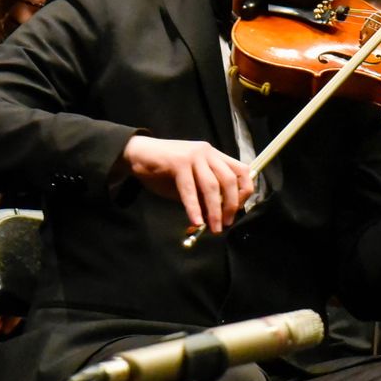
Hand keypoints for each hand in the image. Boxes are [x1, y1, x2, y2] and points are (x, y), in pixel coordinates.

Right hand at [121, 135, 252, 233]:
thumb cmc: (163, 171)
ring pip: (212, 186)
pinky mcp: (178, 162)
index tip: (237, 211)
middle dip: (231, 206)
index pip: (242, 171)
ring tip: (213, 228)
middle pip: (229, 180)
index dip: (244, 192)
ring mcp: (193, 155)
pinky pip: (190, 189)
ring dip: (215, 211)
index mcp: (214, 155)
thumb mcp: (189, 184)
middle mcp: (207, 152)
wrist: (136, 154)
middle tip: (225, 223)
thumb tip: (216, 219)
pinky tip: (196, 221)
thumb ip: (203, 197)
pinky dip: (194, 208)